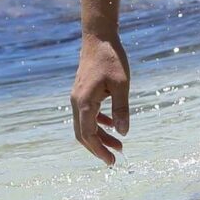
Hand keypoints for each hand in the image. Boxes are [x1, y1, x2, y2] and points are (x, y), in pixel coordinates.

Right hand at [71, 33, 130, 165]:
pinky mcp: (83, 92)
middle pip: (83, 134)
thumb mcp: (121, 85)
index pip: (88, 135)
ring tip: (119, 144)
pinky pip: (88, 114)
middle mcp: (76, 102)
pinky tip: (111, 124)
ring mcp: (78, 97)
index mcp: (84, 102)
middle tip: (115, 158)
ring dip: (100, 136)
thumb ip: (121, 109)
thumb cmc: (111, 58)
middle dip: (99, 147)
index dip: (99, 150)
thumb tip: (123, 132)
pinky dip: (98, 122)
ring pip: (85, 124)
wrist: (99, 38)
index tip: (111, 161)